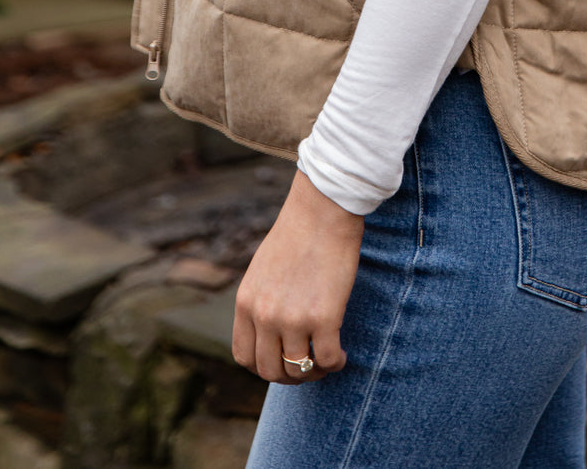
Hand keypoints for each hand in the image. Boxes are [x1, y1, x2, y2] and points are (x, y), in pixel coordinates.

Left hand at [232, 169, 364, 383]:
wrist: (323, 210)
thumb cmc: (297, 234)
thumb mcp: (262, 270)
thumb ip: (261, 301)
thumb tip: (270, 332)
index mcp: (246, 302)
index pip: (244, 357)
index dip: (264, 366)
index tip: (281, 360)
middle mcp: (265, 315)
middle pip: (270, 370)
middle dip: (289, 375)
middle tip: (307, 365)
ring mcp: (293, 318)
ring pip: (299, 370)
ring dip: (313, 372)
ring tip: (327, 360)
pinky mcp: (324, 317)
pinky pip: (328, 360)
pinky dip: (336, 364)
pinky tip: (342, 354)